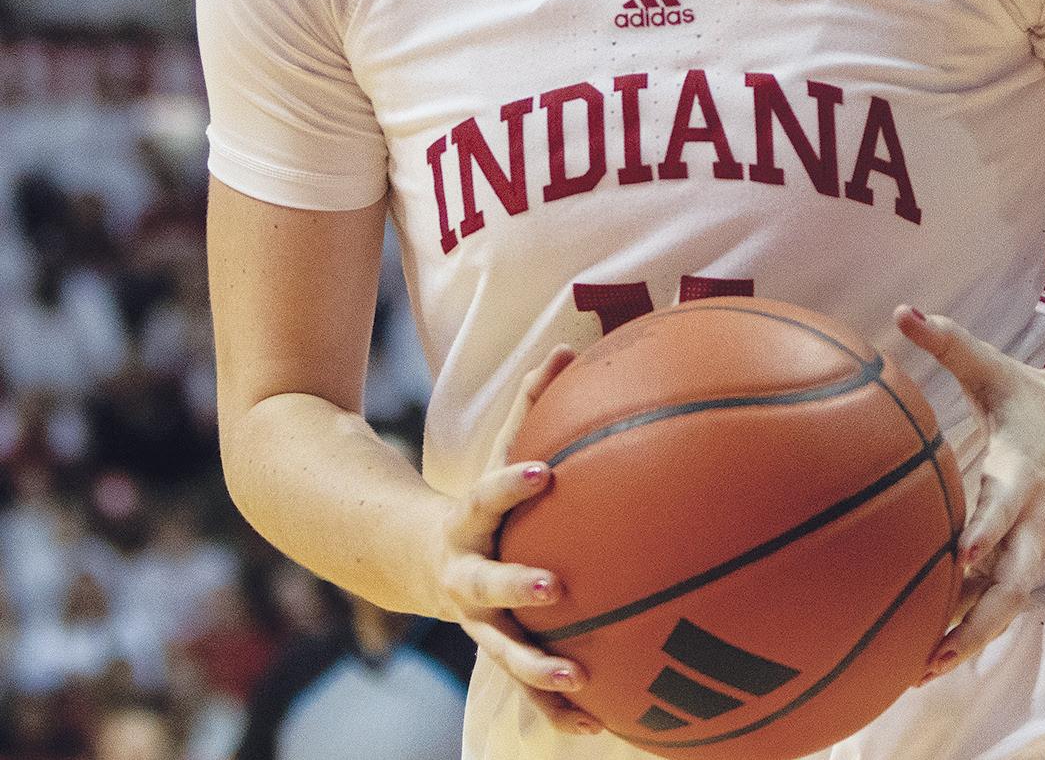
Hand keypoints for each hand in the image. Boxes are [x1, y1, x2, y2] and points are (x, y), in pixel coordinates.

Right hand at [430, 345, 601, 735]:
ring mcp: (477, 622)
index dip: (512, 485)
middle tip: (558, 589)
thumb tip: (569, 347)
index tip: (546, 473)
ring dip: (538, 668)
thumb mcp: (502, 451)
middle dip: (517, 588)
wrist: (420, 559)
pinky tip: (601, 726)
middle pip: (486, 587)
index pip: (487, 496)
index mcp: (469, 522)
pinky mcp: (497, 651)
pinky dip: (557, 709)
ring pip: (502, 651)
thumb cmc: (486, 497)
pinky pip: (527, 689)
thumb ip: (533, 404)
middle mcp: (466, 577)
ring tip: (581, 678)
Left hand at [895, 306, 1044, 682]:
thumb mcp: (990, 363)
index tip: (962, 555)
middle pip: (1014, 578)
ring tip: (923, 671)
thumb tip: (901, 310)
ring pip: (1009, 602)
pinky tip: (930, 658)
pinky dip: (973, 628)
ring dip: (972, 636)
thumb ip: (946, 340)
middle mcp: (1032, 515)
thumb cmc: (1025, 393)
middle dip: (980, 616)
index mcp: (1022, 468)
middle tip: (937, 648)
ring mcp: (1032, 542)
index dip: (986, 529)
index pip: (1003, 502)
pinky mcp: (1023, 555)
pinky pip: (999, 600)